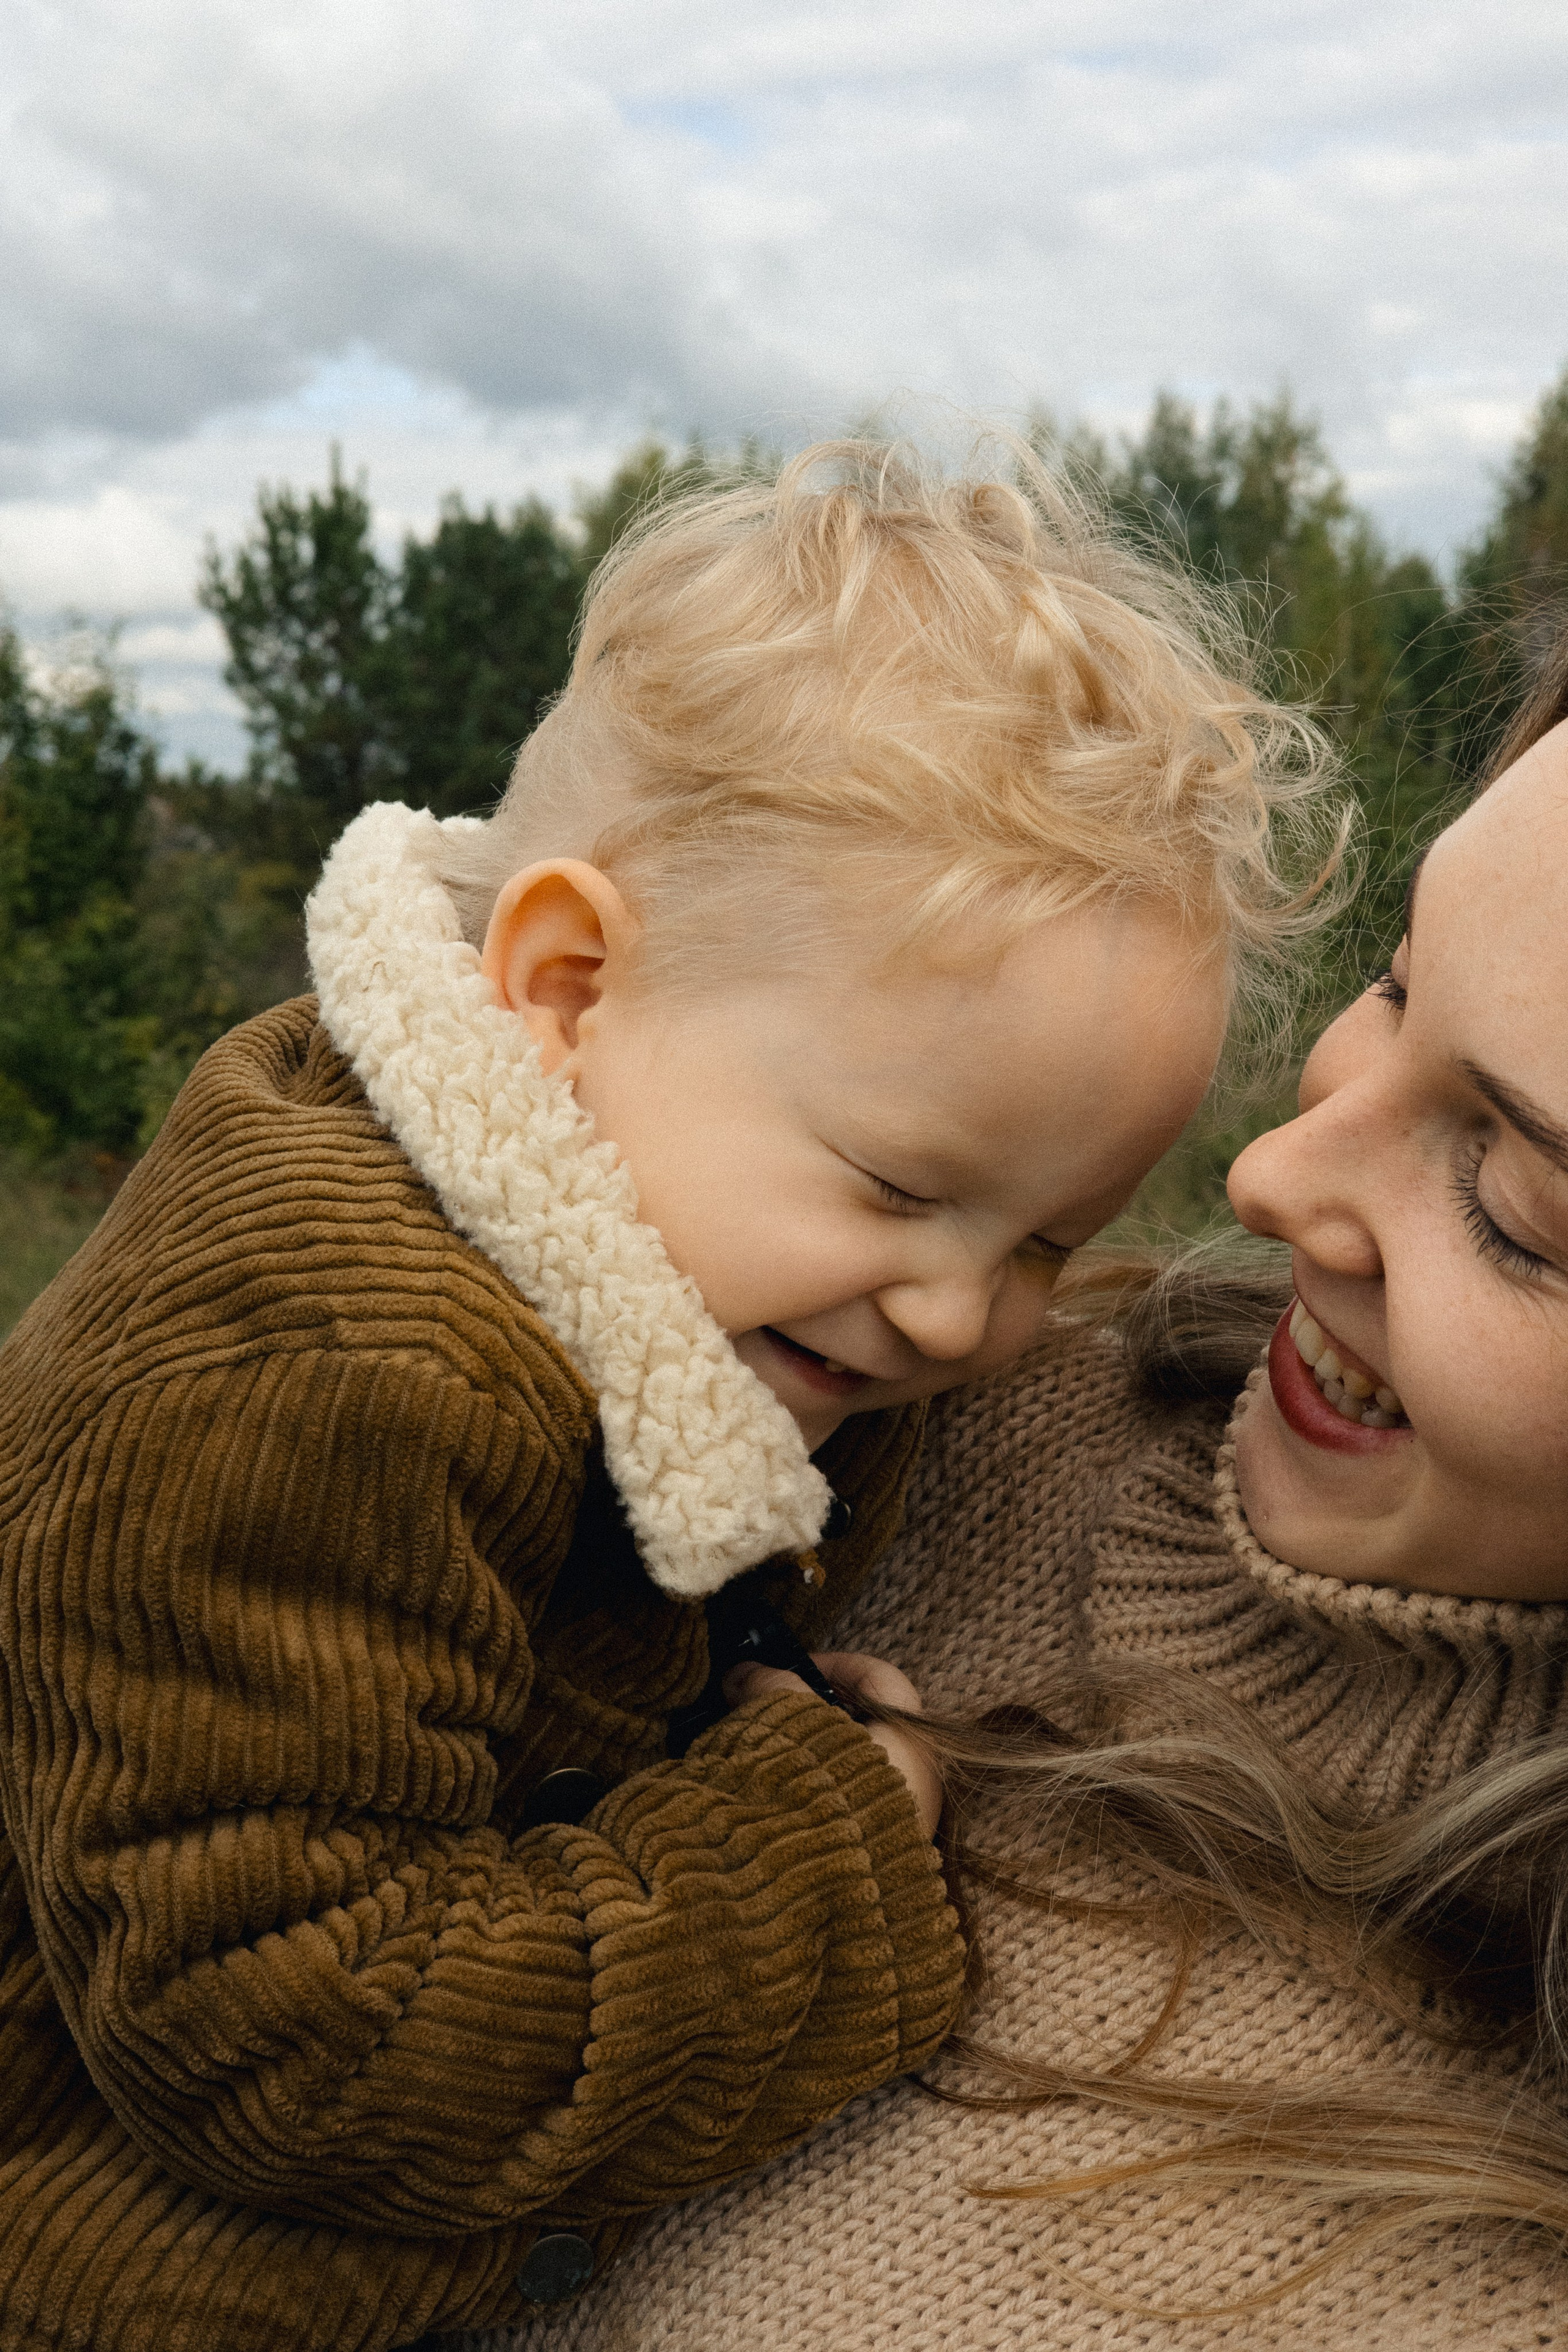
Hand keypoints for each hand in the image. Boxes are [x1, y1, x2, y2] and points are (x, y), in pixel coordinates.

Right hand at [723, 1648, 942, 1838]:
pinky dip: (810, 1790)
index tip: (784, 1669)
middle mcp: (920, 1784)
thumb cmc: (816, 1807)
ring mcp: (899, 1826)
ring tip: (757, 1754)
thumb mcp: (791, 1727)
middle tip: (764, 1712)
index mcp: (916, 1744)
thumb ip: (772, 1688)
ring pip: (850, 1767)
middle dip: (810, 1712)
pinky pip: (842, 1805)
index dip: (829, 1663)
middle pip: (865, 1723)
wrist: (811, 1909)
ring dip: (804, 1754)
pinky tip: (771, 1794)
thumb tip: (746, 1673)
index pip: (881, 1677)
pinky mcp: (873, 1860)